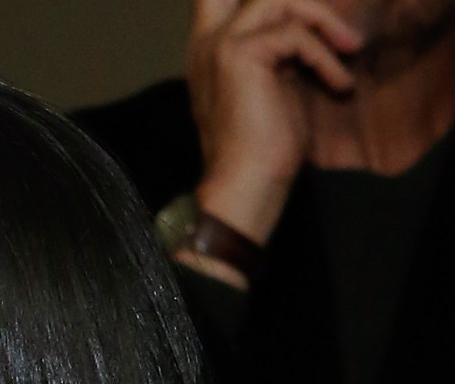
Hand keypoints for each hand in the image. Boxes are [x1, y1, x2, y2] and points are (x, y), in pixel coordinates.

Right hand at [186, 0, 363, 241]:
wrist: (245, 188)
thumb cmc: (263, 151)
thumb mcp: (276, 85)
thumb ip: (283, 49)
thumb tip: (315, 26)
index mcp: (211, 48)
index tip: (308, 18)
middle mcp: (210, 39)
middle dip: (305, 3)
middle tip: (336, 32)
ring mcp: (222, 43)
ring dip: (324, 22)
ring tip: (350, 50)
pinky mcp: (241, 54)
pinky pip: (296, 35)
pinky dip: (326, 58)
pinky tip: (339, 86)